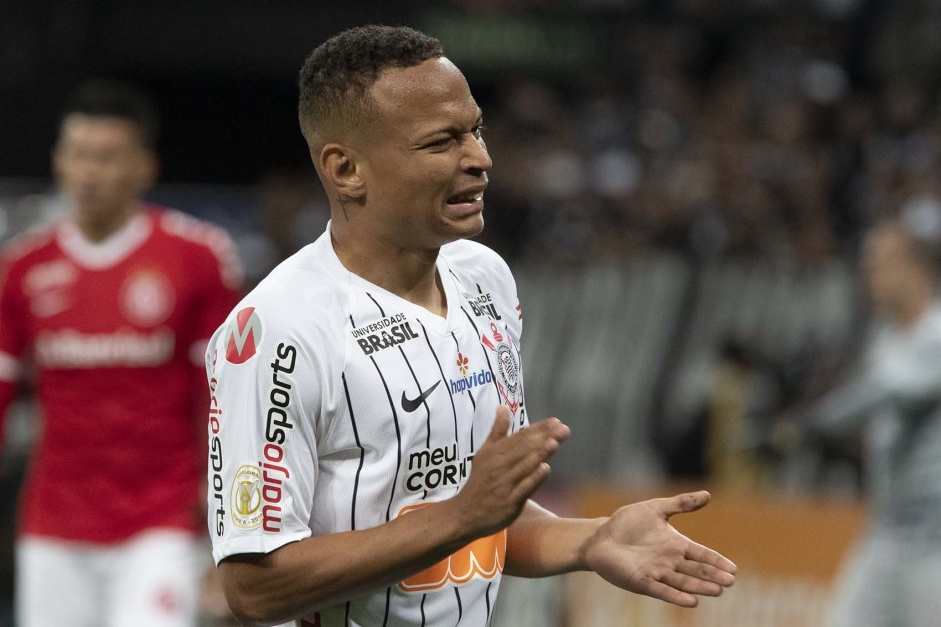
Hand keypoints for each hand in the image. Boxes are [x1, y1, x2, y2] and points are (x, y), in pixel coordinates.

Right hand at [450, 406, 569, 536]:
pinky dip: (534, 478)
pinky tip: (545, 469)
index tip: (556, 421)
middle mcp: (500, 466)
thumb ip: (497, 432)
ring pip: (524, 466)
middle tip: (563, 429)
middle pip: (524, 449)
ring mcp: (505, 484)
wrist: (465, 514)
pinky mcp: (509, 502)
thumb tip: (502, 407)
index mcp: (495, 453)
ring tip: (554, 442)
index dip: (538, 429)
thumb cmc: (479, 482)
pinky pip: (523, 488)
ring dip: (539, 454)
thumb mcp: (484, 454)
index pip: (520, 437)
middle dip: (545, 438)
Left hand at [582, 491, 736, 606]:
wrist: (600, 536)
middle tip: (730, 582)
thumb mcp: (655, 508)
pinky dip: (676, 596)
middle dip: (712, 576)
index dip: (716, 561)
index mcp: (676, 544)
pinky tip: (691, 602)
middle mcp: (670, 561)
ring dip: (699, 587)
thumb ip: (680, 503)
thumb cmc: (627, 523)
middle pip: (696, 570)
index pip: (701, 554)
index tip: (734, 569)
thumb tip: (708, 494)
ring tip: (717, 591)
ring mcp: (657, 572)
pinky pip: (662, 590)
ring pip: (683, 582)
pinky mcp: (642, 581)